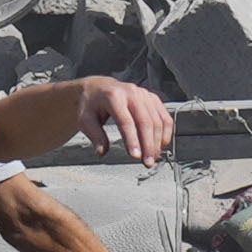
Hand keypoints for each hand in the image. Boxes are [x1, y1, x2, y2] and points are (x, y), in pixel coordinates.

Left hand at [55, 75, 181, 161]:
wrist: (98, 88)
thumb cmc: (91, 104)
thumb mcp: (85, 120)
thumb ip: (95, 136)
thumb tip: (103, 151)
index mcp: (114, 96)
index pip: (126, 122)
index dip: (132, 140)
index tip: (135, 156)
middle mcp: (132, 93)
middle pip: (145, 122)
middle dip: (148, 145)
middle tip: (148, 162)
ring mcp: (144, 94)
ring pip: (157, 121)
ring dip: (158, 142)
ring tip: (152, 158)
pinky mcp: (153, 98)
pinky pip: (164, 117)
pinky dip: (166, 133)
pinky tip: (161, 145)